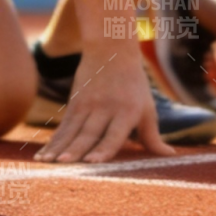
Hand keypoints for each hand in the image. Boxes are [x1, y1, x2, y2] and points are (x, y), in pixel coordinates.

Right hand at [35, 46, 173, 164]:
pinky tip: (44, 155)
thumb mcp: (147, 108)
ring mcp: (87, 105)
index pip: (114, 134)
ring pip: (72, 130)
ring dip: (59, 147)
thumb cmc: (134, 86)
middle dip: (75, 150)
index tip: (93, 162)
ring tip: (48, 162)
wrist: (110, 51)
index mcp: (126, 112)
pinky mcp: (74, 104)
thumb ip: (153, 136)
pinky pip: (63, 127)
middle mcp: (105, 108)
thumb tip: (171, 157)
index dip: (103, 148)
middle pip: (88, 133)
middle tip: (64, 164)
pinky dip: (53, 142)